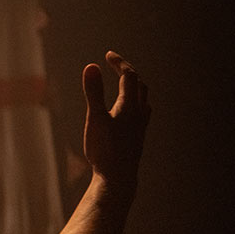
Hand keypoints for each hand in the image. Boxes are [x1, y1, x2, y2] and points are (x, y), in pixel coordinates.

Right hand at [82, 51, 150, 192]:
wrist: (118, 178)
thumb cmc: (105, 149)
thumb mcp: (95, 118)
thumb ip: (94, 92)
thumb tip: (91, 66)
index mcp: (129, 106)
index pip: (129, 75)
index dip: (119, 63)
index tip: (108, 55)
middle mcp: (138, 114)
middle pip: (139, 85)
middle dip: (128, 72)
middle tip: (115, 66)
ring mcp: (139, 127)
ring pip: (143, 100)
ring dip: (135, 87)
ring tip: (127, 84)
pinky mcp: (136, 138)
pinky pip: (142, 115)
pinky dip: (135, 105)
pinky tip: (130, 114)